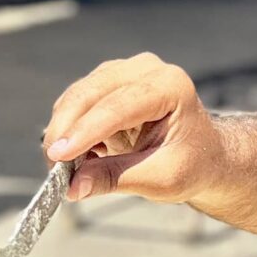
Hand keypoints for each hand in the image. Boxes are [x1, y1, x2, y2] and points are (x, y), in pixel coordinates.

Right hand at [42, 54, 221, 203]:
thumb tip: (72, 187)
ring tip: (66, 168)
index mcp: (171, 86)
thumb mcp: (161, 179)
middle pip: (90, 93)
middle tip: (52, 167)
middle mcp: (146, 69)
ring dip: (63, 131)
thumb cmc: (192, 164)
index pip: (118, 106)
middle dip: (65, 131)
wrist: (203, 153)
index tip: (58, 156)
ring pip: (77, 97)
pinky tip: (79, 156)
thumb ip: (116, 179)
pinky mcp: (107, 82)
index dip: (85, 131)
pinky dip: (69, 129)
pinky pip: (76, 103)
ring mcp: (124, 72)